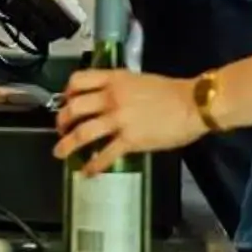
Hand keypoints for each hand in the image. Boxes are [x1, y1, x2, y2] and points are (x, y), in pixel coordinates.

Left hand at [54, 68, 203, 175]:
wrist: (191, 104)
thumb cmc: (169, 91)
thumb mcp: (137, 80)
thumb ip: (117, 87)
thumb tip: (105, 98)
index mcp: (113, 79)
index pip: (78, 80)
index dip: (66, 92)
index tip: (65, 101)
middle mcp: (111, 98)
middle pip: (74, 108)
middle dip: (62, 121)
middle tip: (60, 129)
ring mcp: (119, 120)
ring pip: (83, 132)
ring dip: (67, 144)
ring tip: (60, 153)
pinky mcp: (129, 141)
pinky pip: (105, 155)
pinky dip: (93, 165)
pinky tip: (87, 172)